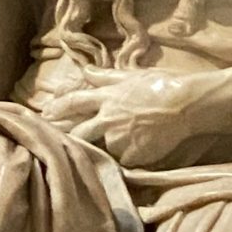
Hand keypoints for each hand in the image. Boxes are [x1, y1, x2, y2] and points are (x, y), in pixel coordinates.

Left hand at [42, 69, 201, 166]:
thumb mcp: (133, 75)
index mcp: (107, 98)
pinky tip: (134, 155)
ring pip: (102, 148)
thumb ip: (106, 76)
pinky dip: (126, 158)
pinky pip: (123, 160)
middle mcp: (107, 119)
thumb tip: (86, 71)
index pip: (75, 102)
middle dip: (67, 137)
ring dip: (102, 149)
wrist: (186, 106)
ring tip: (105, 152)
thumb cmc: (163, 85)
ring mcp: (118, 139)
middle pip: (80, 132)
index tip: (45, 113)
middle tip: (55, 141)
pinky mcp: (131, 156)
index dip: (58, 108)